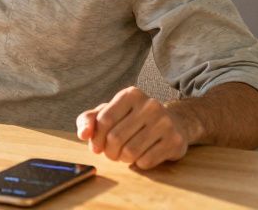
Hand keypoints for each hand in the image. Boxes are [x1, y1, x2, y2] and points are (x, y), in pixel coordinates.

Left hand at [75, 86, 192, 169]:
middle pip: (116, 138)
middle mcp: (150, 105)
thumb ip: (89, 119)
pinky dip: (138, 163)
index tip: (96, 146)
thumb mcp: (110, 112)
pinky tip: (141, 157)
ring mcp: (165, 123)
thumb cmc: (133, 118)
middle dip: (109, 151)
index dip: (96, 138)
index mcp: (130, 94)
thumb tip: (83, 134)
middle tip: (112, 153)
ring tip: (125, 155)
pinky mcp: (175, 141)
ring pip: (130, 152)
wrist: (174, 122)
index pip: (104, 120)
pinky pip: (146, 161)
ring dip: (123, 159)